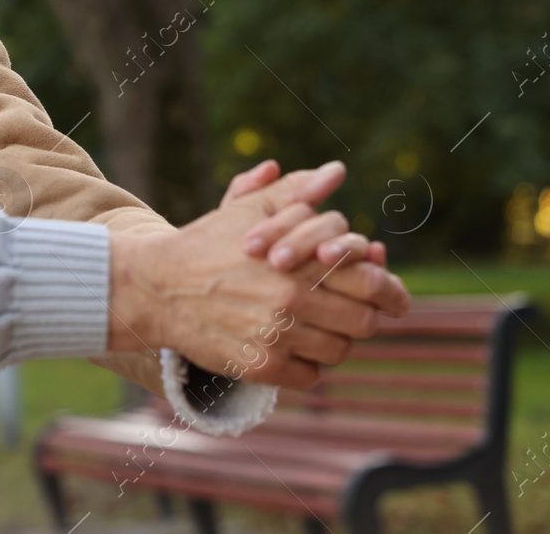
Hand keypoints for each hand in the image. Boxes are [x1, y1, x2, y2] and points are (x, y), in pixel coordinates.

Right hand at [106, 163, 409, 387]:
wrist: (157, 286)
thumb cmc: (209, 243)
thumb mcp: (250, 209)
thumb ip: (297, 191)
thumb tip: (336, 172)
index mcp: (300, 261)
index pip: (372, 283)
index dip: (390, 291)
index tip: (392, 299)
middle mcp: (292, 301)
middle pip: (362, 322)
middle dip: (359, 314)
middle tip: (342, 309)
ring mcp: (276, 337)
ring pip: (338, 351)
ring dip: (332, 339)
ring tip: (311, 325)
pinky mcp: (260, 366)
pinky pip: (311, 377)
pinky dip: (307, 365)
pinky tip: (289, 345)